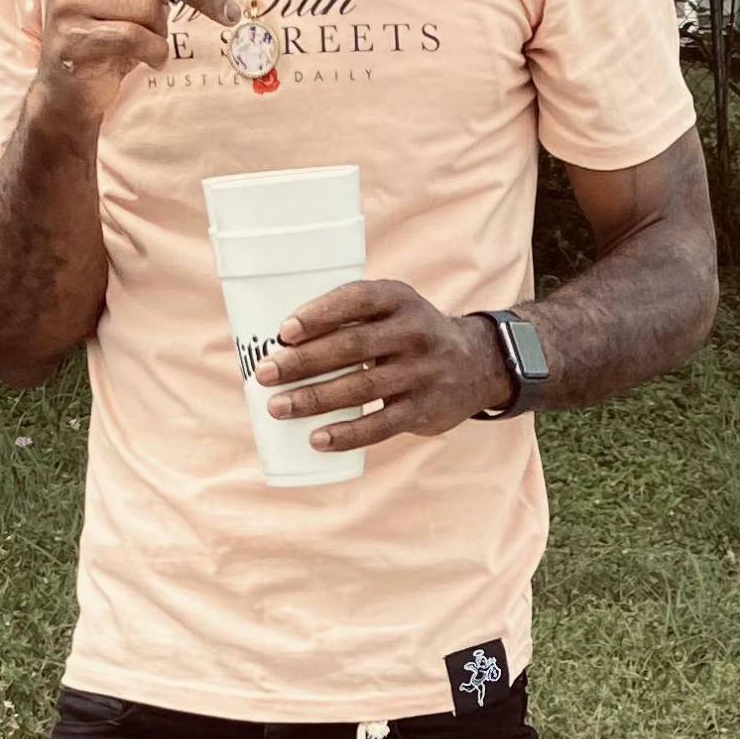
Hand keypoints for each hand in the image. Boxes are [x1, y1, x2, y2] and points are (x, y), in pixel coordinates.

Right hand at [37, 0, 238, 125]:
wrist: (69, 84)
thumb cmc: (107, 30)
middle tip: (229, 13)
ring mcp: (70, 0)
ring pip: (148, 6)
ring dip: (164, 30)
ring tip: (156, 41)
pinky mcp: (74, 37)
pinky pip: (136, 38)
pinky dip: (156, 51)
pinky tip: (153, 58)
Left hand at [255, 283, 515, 450]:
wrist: (475, 364)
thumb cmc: (408, 334)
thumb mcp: (392, 309)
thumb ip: (350, 317)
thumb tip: (278, 344)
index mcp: (398, 299)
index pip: (356, 300)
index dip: (319, 314)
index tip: (283, 332)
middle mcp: (414, 332)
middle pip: (352, 346)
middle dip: (303, 362)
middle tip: (264, 374)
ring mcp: (422, 372)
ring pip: (361, 388)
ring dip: (315, 400)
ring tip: (277, 408)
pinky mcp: (424, 409)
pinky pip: (381, 425)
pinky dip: (347, 435)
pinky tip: (318, 439)